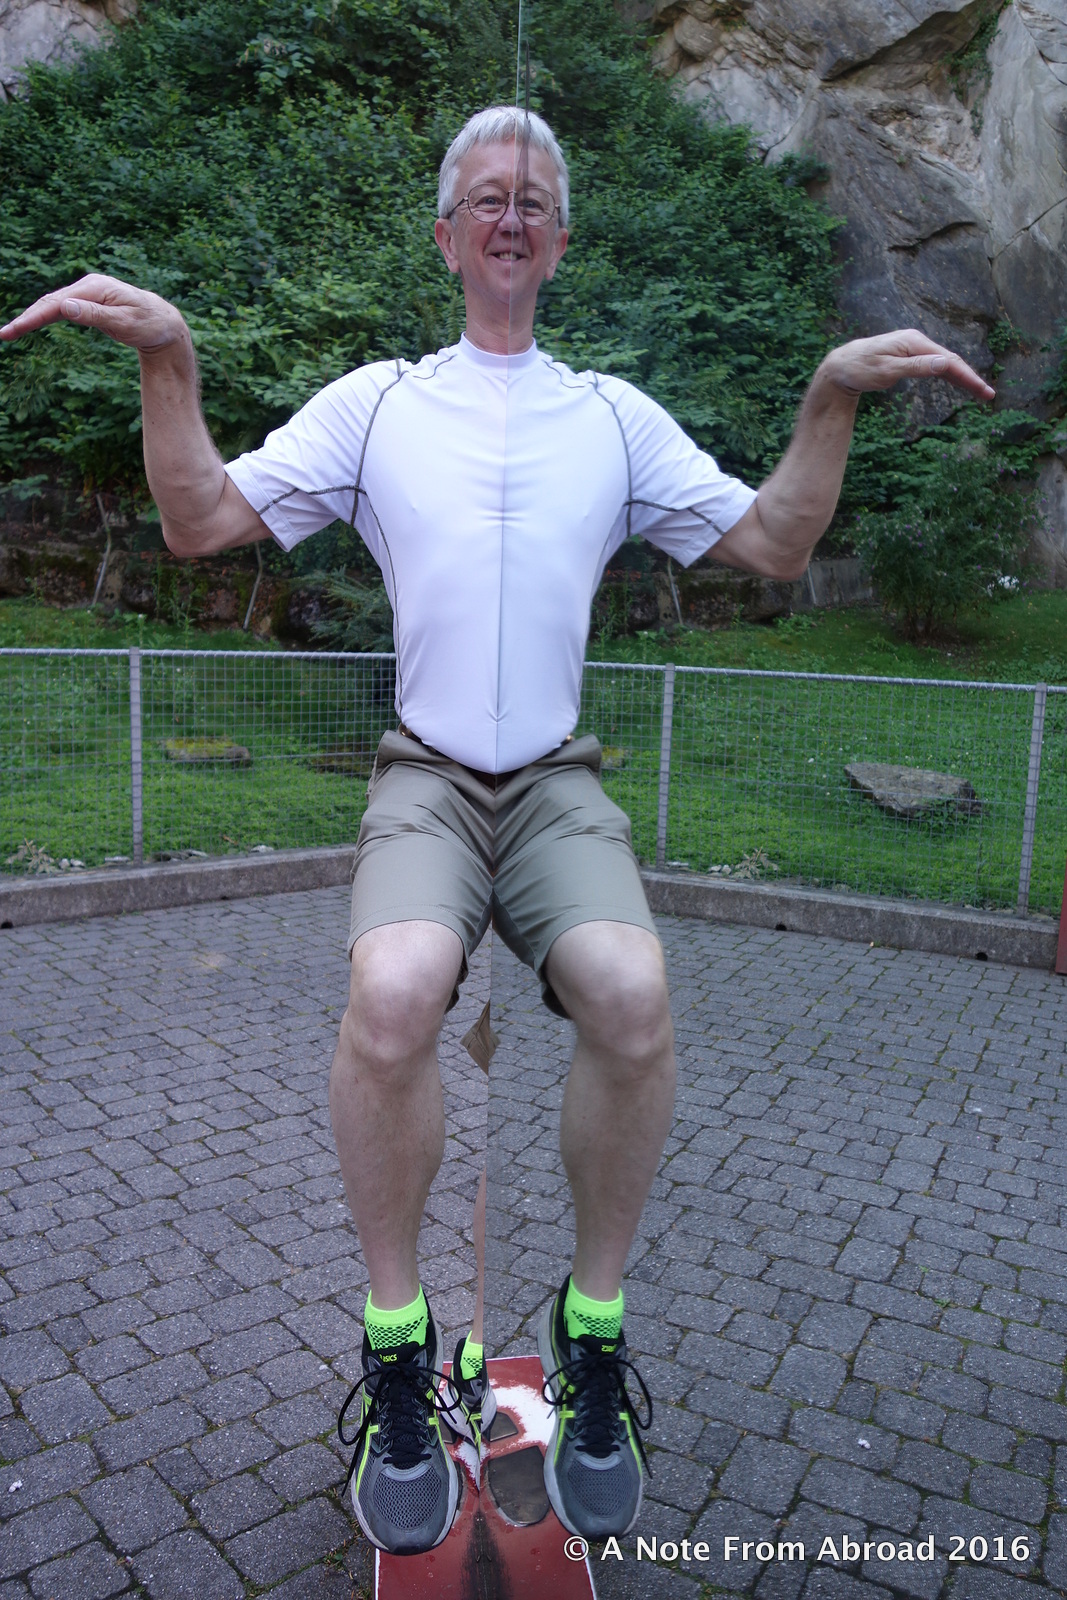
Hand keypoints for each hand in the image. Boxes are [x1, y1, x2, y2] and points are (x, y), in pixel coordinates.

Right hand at [0, 273, 186, 354]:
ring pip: (53, 305)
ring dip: (32, 317)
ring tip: (11, 332)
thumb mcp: (124, 323)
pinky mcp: (89, 302)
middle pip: (49, 302)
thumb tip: (63, 308)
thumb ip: (94, 316)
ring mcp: (87, 293)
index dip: (33, 318)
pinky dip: (45, 316)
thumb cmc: (148, 324)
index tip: (14, 330)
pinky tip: (31, 324)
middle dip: (26, 318)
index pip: (56, 303)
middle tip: (4, 334)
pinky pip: (62, 309)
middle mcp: (88, 286)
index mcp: (94, 288)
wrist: (165, 323)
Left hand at [821, 329, 995, 402]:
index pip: (948, 360)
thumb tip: (945, 363)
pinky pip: (933, 365)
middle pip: (950, 360)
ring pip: (943, 363)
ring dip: (961, 377)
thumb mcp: (887, 371)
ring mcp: (913, 348)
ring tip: (979, 392)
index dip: (967, 376)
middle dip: (970, 378)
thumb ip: (917, 367)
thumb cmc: (859, 368)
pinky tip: (957, 383)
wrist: (840, 366)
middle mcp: (917, 341)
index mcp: (914, 342)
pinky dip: (947, 375)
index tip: (983, 391)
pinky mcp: (908, 356)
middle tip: (988, 395)